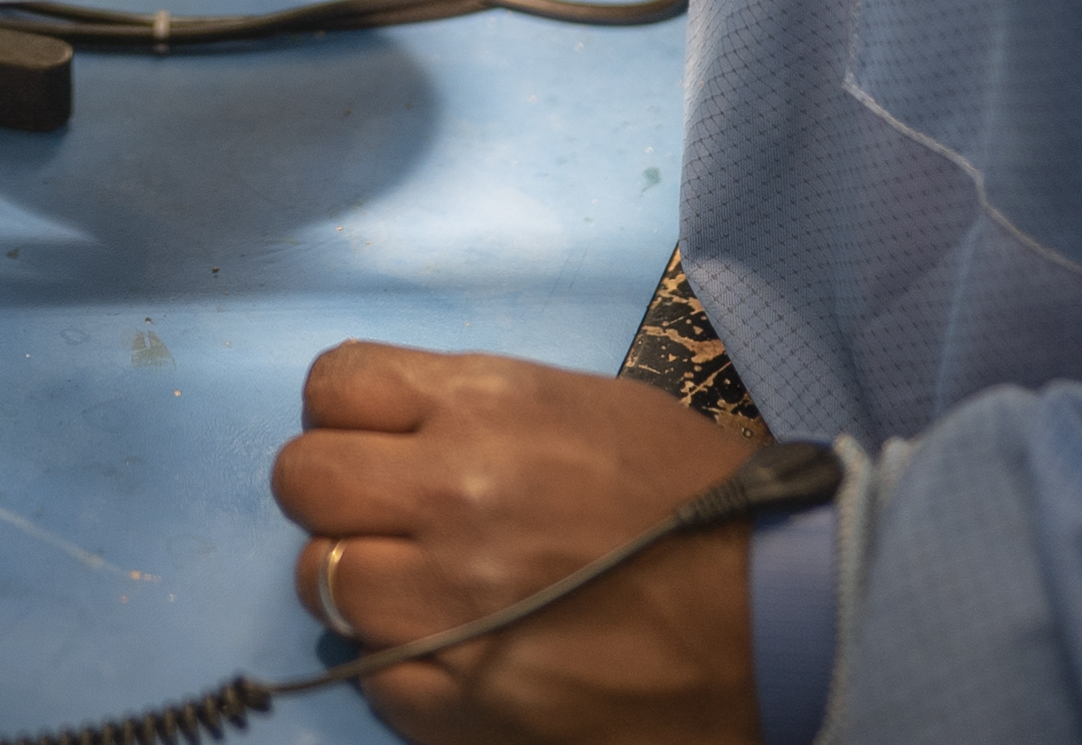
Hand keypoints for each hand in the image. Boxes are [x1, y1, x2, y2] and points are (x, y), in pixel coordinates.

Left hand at [271, 343, 764, 744]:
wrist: (779, 616)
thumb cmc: (694, 502)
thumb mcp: (584, 408)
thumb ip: (476, 410)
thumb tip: (398, 433)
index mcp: (485, 406)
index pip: (334, 384)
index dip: (344, 417)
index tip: (376, 443)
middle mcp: (451, 492)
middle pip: (303, 480)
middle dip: (335, 498)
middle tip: (386, 521)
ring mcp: (448, 601)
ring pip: (321, 580)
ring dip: (362, 586)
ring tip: (423, 594)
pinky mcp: (460, 698)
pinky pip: (369, 674)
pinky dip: (400, 667)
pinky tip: (457, 655)